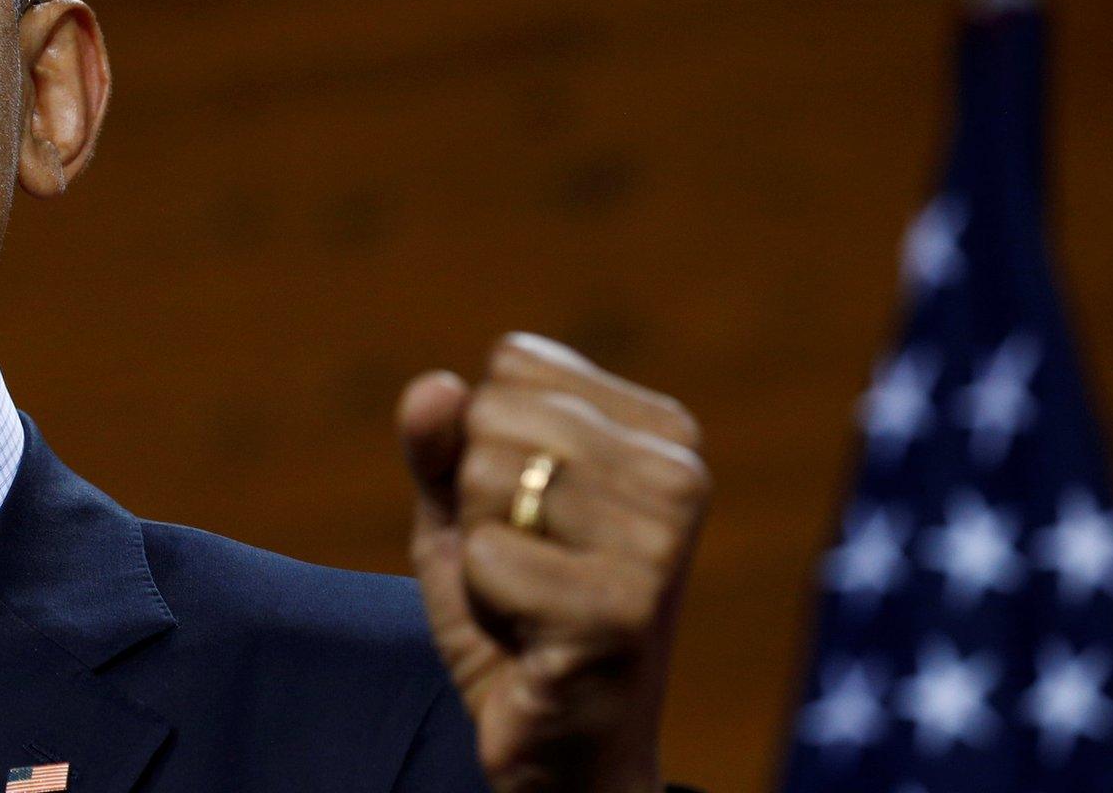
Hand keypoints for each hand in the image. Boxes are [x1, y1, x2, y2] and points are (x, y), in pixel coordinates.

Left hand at [398, 332, 709, 792]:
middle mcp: (679, 475)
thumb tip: (433, 386)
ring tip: (532, 602)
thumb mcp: (464, 511)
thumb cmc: (517, 612)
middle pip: (493, 417)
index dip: (485, 444)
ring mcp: (659, 544)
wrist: (566, 748)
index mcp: (663, 431)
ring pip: (486, 479)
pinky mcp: (623, 610)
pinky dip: (484, 602)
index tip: (533, 516)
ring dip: (481, 554)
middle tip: (528, 569)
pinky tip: (533, 640)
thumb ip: (440, 442)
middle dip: (478, 500)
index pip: (513, 364)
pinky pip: (486, 556)